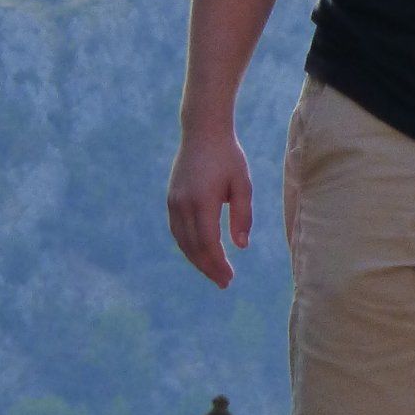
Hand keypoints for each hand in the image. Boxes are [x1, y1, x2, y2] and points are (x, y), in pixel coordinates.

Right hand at [167, 127, 252, 288]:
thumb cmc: (228, 156)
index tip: (229, 277)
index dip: (217, 263)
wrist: (202, 132)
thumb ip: (243, 215)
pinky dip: (187, 246)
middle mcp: (183, 204)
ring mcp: (174, 202)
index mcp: (203, 200)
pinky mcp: (171, 199)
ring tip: (213, 272)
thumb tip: (241, 246)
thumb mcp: (242, 183)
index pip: (208, 242)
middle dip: (208, 267)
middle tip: (224, 282)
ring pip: (182, 241)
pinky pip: (177, 230)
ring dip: (196, 260)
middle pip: (193, 246)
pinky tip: (199, 253)